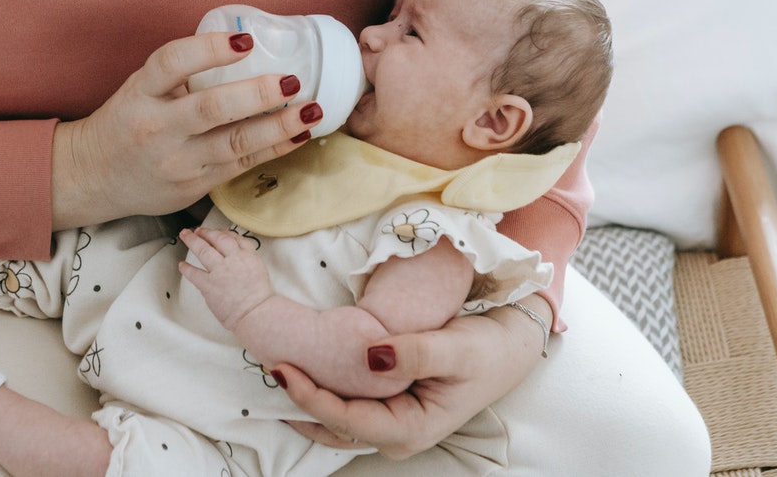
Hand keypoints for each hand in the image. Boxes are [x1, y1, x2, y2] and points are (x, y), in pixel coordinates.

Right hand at [50, 32, 323, 228]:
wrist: (94, 176)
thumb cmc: (128, 121)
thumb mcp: (141, 88)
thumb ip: (181, 73)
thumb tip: (247, 45)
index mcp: (141, 93)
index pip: (172, 63)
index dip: (210, 49)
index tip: (244, 40)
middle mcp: (157, 128)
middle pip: (211, 108)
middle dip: (257, 94)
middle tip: (293, 80)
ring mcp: (177, 162)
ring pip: (234, 143)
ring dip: (279, 126)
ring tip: (311, 110)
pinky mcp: (193, 186)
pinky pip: (241, 165)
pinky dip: (274, 149)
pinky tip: (300, 135)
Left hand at [177, 227, 273, 330]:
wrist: (256, 313)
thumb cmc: (259, 298)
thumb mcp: (259, 270)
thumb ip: (247, 259)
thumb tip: (236, 255)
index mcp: (247, 256)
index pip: (233, 238)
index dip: (223, 232)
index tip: (217, 232)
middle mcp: (233, 260)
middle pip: (217, 239)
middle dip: (205, 232)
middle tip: (198, 230)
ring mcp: (219, 271)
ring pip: (203, 250)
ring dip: (192, 241)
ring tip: (185, 235)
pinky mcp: (209, 285)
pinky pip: (194, 274)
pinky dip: (186, 268)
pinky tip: (182, 265)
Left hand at [273, 296, 550, 457]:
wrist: (509, 343)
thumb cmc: (488, 349)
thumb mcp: (457, 349)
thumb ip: (416, 353)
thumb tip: (371, 356)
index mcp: (411, 429)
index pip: (347, 420)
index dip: (310, 398)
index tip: (281, 371)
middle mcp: (396, 432)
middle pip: (333, 424)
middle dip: (298, 399)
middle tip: (267, 363)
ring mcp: (390, 419)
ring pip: (335, 418)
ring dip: (305, 395)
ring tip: (276, 364)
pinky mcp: (387, 402)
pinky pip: (346, 401)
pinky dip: (322, 386)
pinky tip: (303, 365)